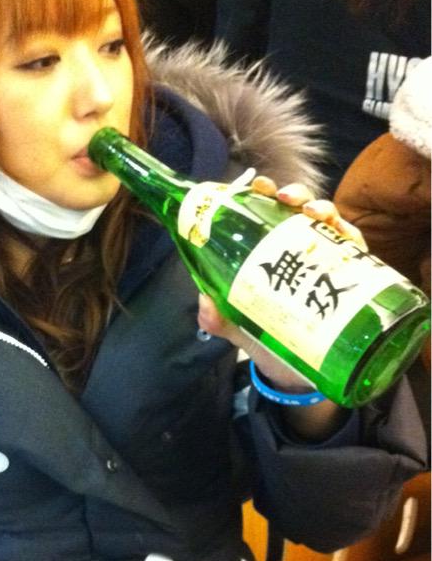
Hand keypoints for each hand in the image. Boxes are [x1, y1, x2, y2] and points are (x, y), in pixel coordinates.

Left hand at [198, 177, 365, 390]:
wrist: (293, 374)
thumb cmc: (263, 337)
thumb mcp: (236, 325)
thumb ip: (218, 316)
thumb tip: (205, 304)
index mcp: (265, 251)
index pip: (262, 214)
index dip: (259, 195)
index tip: (254, 187)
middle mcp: (295, 248)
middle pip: (296, 209)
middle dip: (293, 194)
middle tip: (283, 197)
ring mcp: (323, 259)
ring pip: (326, 222)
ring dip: (321, 208)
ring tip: (312, 212)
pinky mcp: (347, 276)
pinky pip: (353, 249)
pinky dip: (349, 235)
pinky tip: (343, 232)